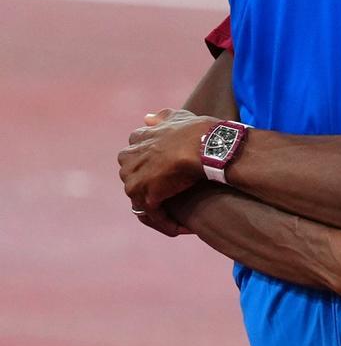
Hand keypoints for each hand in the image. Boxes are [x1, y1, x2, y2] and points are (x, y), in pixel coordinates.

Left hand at [118, 108, 216, 231]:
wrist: (207, 147)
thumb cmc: (199, 132)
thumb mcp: (177, 117)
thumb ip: (160, 118)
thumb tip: (147, 118)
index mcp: (136, 140)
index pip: (136, 162)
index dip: (154, 173)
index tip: (172, 181)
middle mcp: (128, 159)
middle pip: (135, 185)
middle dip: (152, 196)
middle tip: (176, 206)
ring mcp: (134, 179)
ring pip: (143, 204)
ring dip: (161, 214)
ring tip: (181, 222)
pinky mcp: (146, 196)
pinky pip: (154, 216)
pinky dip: (169, 225)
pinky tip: (184, 229)